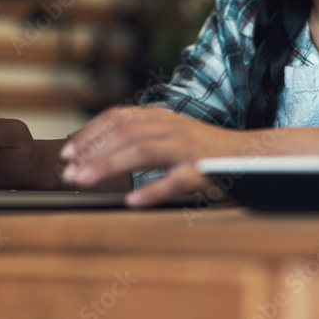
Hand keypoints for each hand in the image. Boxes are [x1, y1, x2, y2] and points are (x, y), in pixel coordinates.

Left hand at [58, 106, 244, 206]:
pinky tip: (132, 201)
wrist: (252, 155)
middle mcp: (172, 127)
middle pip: (124, 134)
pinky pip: (175, 181)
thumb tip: (96, 149)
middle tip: (68, 172)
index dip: (89, 133)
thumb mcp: (170, 133)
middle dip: (92, 152)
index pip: (118, 117)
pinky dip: (152, 191)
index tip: (66, 152)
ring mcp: (187, 149)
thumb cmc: (204, 150)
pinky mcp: (203, 172)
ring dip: (109, 166)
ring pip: (142, 152)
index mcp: (161, 117)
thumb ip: (141, 135)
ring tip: (85, 180)